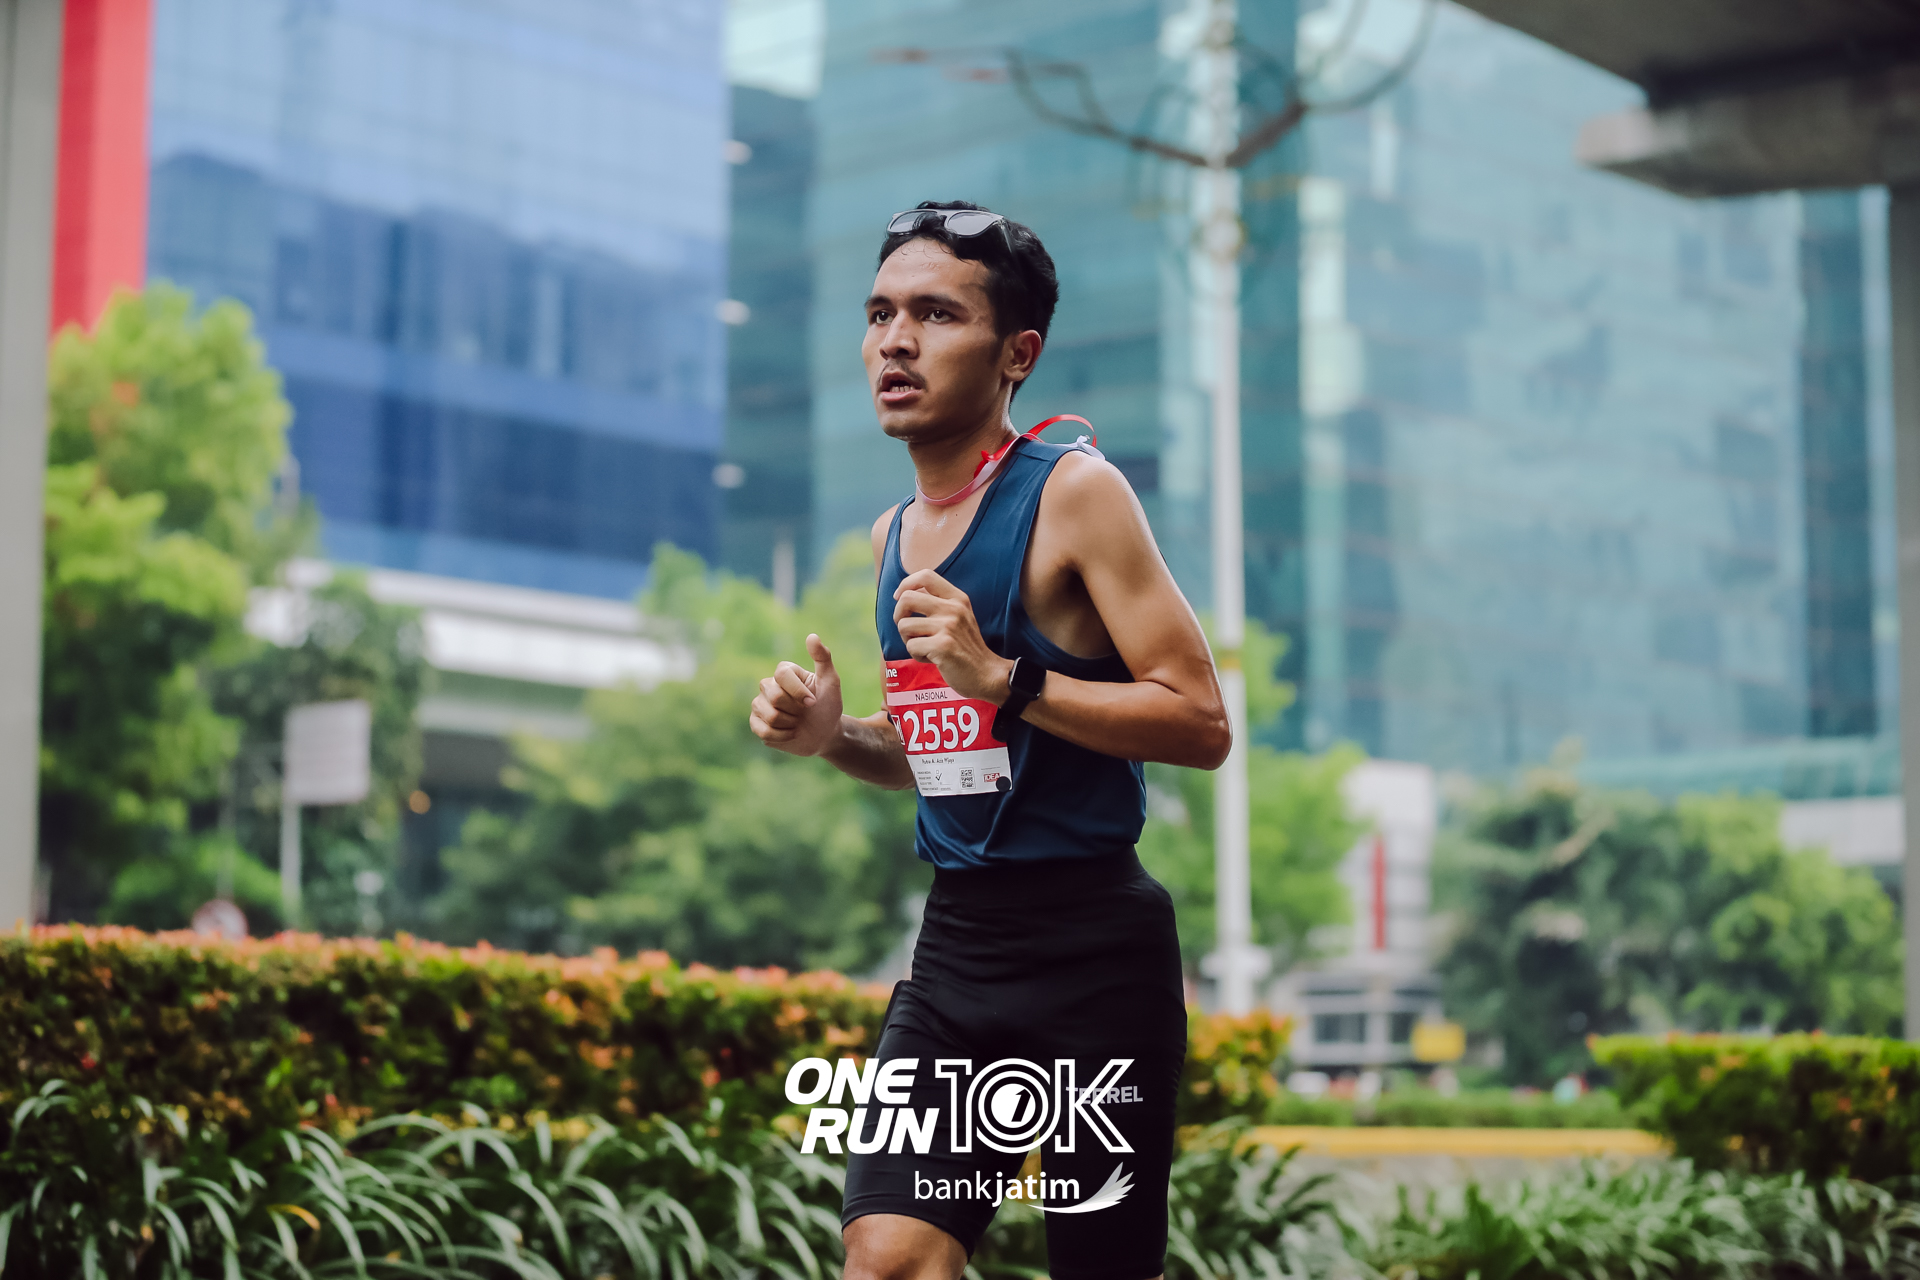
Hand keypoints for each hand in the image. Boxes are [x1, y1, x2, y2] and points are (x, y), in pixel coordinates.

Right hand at [751, 634, 844, 756]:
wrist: (824, 734)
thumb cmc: (828, 706)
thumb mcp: (830, 682)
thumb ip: (823, 658)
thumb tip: (812, 636)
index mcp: (784, 673)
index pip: (781, 674)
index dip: (798, 691)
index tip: (813, 702)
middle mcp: (768, 686)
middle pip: (774, 696)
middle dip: (795, 709)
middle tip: (804, 713)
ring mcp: (760, 705)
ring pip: (769, 715)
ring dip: (790, 724)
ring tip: (797, 723)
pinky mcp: (756, 724)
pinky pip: (763, 731)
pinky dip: (782, 736)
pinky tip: (789, 733)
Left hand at [892, 570, 1012, 703]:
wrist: (987, 674)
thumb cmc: (966, 647)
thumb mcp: (959, 616)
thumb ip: (938, 603)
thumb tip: (905, 593)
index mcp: (958, 598)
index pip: (925, 575)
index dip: (905, 584)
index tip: (899, 598)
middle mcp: (953, 608)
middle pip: (906, 599)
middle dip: (898, 616)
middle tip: (908, 630)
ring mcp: (948, 626)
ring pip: (904, 625)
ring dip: (908, 640)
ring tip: (925, 647)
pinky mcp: (942, 646)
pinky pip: (911, 646)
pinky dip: (917, 656)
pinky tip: (932, 659)